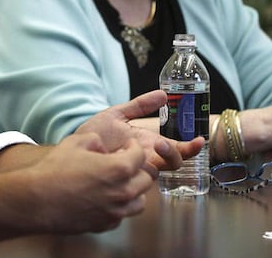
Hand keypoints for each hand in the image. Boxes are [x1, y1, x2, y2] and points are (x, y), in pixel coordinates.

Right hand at [25, 132, 152, 232]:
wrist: (38, 200)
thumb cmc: (55, 170)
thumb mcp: (75, 142)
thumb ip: (95, 139)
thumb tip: (102, 146)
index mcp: (119, 168)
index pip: (140, 155)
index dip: (134, 147)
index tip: (128, 146)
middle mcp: (122, 192)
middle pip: (145, 179)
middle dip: (137, 169)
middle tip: (124, 164)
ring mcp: (115, 211)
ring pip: (139, 201)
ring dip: (133, 190)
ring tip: (119, 183)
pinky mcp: (105, 224)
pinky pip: (122, 215)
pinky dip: (119, 206)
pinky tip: (105, 198)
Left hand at [76, 90, 203, 170]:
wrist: (72, 146)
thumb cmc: (95, 132)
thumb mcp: (118, 114)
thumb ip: (139, 105)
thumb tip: (163, 93)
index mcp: (148, 143)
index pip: (176, 149)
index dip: (190, 147)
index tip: (199, 139)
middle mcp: (146, 158)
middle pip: (173, 163)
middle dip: (175, 152)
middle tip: (161, 141)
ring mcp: (135, 168)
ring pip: (159, 171)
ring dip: (160, 158)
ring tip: (152, 145)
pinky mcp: (124, 176)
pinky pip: (138, 178)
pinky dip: (137, 166)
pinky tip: (128, 157)